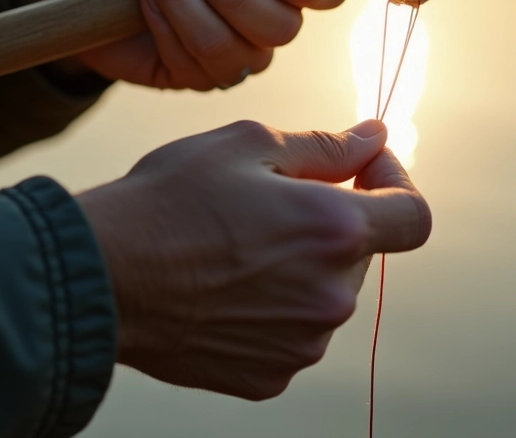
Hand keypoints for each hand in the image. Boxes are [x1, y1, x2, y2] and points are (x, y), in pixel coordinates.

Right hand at [74, 120, 431, 399]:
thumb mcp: (247, 145)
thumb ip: (325, 145)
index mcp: (335, 231)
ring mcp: (301, 345)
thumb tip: (375, 137)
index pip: (415, 216)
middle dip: (332, 223)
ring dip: (300, 267)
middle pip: (362, 254)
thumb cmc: (169, 198)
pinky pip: (289, 335)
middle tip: (269, 202)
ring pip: (324, 296)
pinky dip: (271, 310)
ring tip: (233, 247)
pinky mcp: (267, 377)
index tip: (362, 169)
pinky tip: (222, 287)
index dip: (396, 186)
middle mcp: (331, 298)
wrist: (100, 276)